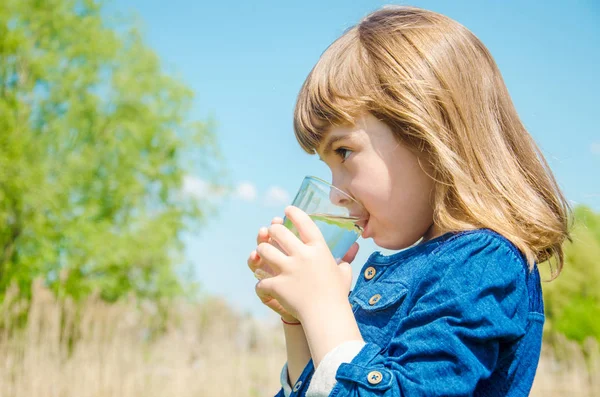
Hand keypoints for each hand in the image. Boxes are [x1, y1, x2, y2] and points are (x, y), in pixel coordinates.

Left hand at [254, 206, 359, 322]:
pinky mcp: (278, 284)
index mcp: (318, 249)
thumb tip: (354, 248)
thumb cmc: (337, 295)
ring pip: (264, 250)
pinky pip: (261, 280)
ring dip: (261, 251)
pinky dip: (261, 284)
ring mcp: (288, 269)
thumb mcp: (344, 273)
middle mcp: (302, 255)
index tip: (287, 210)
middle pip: (279, 232)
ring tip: (261, 253)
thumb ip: (346, 259)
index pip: (304, 223)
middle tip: (271, 232)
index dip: (294, 213)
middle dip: (272, 230)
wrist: (327, 316)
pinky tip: (264, 286)